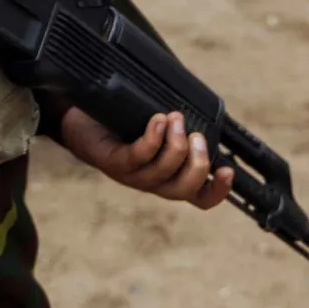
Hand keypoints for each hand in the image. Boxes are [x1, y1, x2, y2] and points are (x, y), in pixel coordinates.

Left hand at [60, 108, 233, 209]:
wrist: (79, 124)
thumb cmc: (120, 126)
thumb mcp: (156, 129)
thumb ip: (179, 128)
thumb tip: (203, 109)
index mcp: (168, 177)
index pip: (199, 198)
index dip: (218, 191)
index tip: (228, 170)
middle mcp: (153, 182)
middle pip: (185, 188)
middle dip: (198, 162)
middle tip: (197, 135)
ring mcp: (132, 175)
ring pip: (163, 171)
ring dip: (175, 143)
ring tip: (175, 117)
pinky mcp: (113, 162)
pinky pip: (138, 156)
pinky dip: (153, 137)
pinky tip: (158, 120)